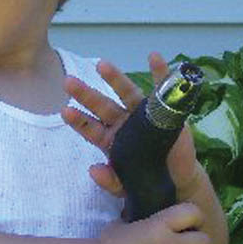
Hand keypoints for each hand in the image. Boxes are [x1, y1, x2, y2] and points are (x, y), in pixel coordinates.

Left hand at [61, 52, 201, 200]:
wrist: (176, 181)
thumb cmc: (146, 179)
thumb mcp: (126, 185)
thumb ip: (110, 181)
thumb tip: (93, 171)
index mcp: (109, 138)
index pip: (90, 128)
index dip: (79, 120)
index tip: (65, 111)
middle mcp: (122, 121)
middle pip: (102, 106)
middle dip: (86, 94)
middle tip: (68, 82)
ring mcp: (142, 112)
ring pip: (126, 92)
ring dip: (115, 78)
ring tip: (102, 65)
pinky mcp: (164, 108)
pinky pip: (162, 88)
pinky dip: (160, 72)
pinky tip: (154, 57)